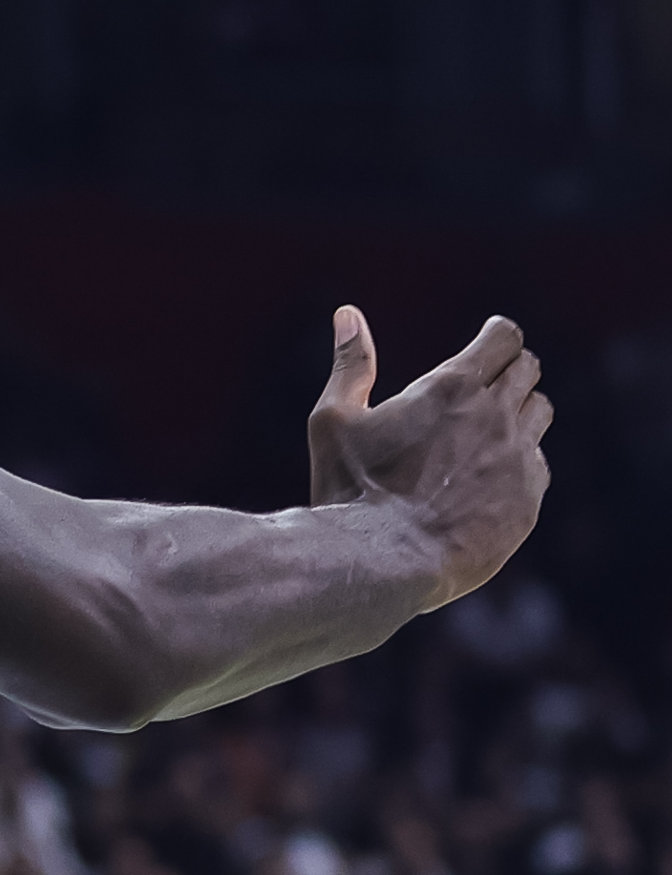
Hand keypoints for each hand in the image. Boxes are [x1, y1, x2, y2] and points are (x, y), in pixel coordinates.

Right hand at [306, 305, 551, 606]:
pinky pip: (539, 464)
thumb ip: (351, 363)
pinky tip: (487, 474)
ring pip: (539, 412)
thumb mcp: (334, 419)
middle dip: (507, 368)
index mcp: (451, 387)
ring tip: (484, 427)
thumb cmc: (351, 487)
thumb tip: (348, 314)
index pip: (504, 338)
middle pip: (527, 369)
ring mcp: (518, 460)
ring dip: (518, 409)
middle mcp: (495, 417)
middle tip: (480, 384)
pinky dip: (520, 459)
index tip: (486, 340)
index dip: (495, 335)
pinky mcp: (529, 501)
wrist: (385, 561)